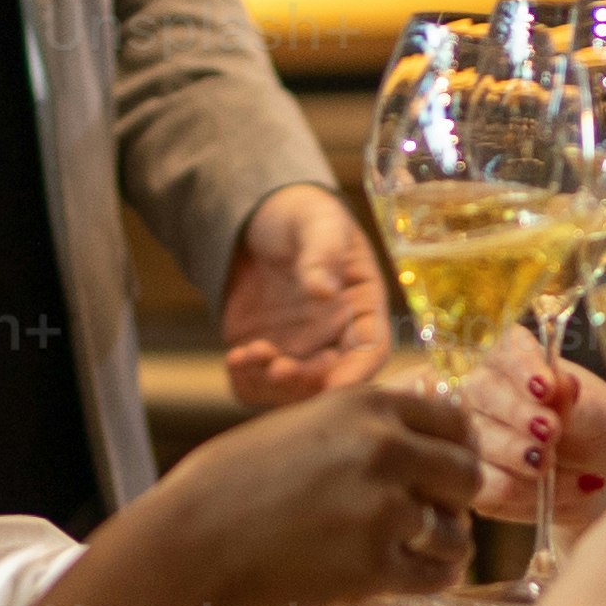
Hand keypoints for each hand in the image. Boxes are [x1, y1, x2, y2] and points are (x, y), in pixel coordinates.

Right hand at [127, 381, 482, 605]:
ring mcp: (385, 510)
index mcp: (366, 406)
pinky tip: (411, 575)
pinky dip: (432, 578)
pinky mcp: (376, 566)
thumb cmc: (232, 482)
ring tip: (412, 550)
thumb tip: (422, 410)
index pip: (454, 422)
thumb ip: (364, 422)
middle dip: (454, 499)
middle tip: (430, 515)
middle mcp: (385, 450)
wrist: (192, 542)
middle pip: (467, 475)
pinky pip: (438, 575)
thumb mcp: (303, 425)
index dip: (456, 450)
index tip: (444, 470)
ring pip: (457, 532)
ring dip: (442, 544)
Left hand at [215, 185, 387, 406]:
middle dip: (305, 382)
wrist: (258, 220)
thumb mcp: (317, 220)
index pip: (371, 350)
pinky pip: (258, 385)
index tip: (334, 385)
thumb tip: (324, 290)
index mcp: (362, 307)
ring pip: (293, 390)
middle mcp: (335, 336)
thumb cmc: (302, 215)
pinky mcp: (265, 353)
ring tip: (248, 353)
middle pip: (331, 380)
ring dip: (272, 384)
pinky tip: (234, 358)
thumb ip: (323, 251)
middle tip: (278, 368)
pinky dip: (246, 382)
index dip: (357, 373)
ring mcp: (299, 349)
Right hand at [455, 336, 605, 526]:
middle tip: (550, 433)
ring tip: (551, 465)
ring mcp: (473, 436)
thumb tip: (560, 385)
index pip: (507, 351)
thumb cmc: (601, 434)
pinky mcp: (475, 479)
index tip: (546, 387)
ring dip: (517, 456)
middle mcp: (485, 392)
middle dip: (517, 414)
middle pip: (481, 393)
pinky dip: (521, 491)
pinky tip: (548, 490)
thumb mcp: (602, 415)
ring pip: (479, 441)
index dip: (522, 368)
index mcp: (516, 360)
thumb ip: (577, 403)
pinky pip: (484, 485)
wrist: (604, 481)